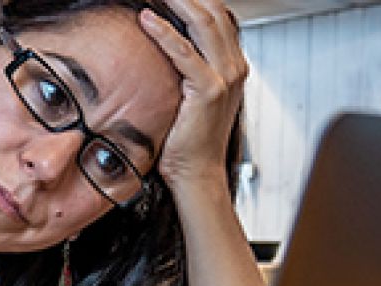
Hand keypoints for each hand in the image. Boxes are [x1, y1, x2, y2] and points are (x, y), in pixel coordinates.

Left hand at [140, 0, 247, 189]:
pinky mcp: (209, 90)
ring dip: (176, 1)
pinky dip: (164, 33)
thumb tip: (162, 50)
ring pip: (203, 23)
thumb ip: (186, 71)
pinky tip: (147, 20)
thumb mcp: (190, 97)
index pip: (215, 16)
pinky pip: (185, 53)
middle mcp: (233, 66)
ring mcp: (225, 77)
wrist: (197, 173)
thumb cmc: (189, 141)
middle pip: (212, 11)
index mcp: (231, 64)